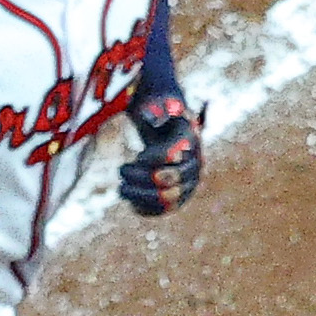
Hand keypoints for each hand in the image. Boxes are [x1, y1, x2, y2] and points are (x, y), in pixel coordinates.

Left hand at [117, 89, 203, 217]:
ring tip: (121, 189)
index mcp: (190, 141)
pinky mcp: (177, 197)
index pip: (170, 156)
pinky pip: (162, 210)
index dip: (150, 159)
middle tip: (122, 170)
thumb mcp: (158, 105)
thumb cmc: (159, 114)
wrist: (169, 129)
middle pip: (168, 180)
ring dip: (139, 196)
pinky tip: (129, 200)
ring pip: (166, 199)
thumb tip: (152, 118)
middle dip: (140, 178)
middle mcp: (194, 165)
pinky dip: (144, 208)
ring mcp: (187, 183)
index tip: (138, 156)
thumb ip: (156, 108)